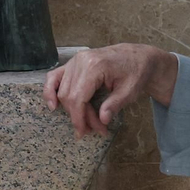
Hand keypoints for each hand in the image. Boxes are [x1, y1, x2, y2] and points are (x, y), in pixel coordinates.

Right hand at [43, 44, 177, 137]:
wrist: (139, 57)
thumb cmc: (136, 72)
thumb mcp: (130, 90)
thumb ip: (114, 105)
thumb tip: (102, 120)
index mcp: (95, 66)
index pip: (78, 97)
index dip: (79, 118)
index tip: (84, 132)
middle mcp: (80, 61)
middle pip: (69, 96)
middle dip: (79, 116)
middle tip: (95, 129)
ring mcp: (75, 61)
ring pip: (62, 90)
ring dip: (71, 109)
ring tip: (83, 122)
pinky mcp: (73, 63)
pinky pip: (54, 77)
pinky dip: (50, 91)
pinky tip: (53, 105)